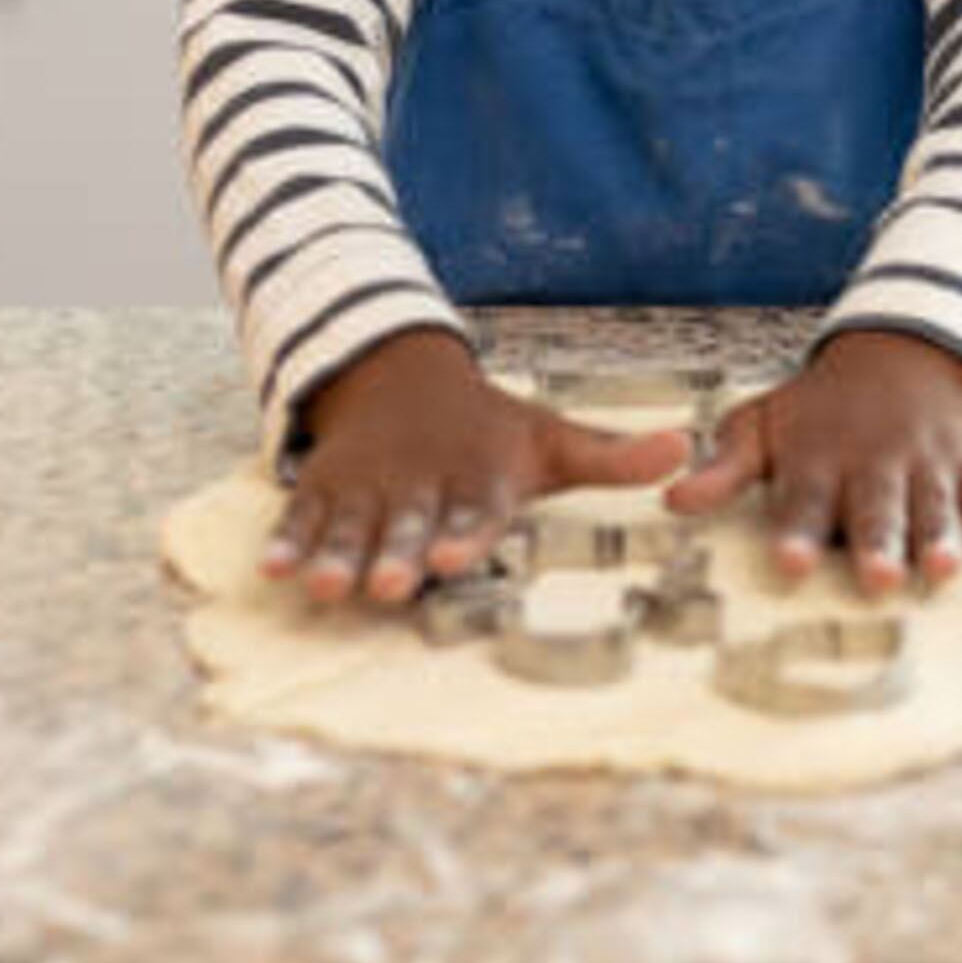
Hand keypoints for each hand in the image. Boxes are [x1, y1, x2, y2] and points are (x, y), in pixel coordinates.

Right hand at [264, 327, 689, 607]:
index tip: (464, 551)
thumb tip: (686, 452)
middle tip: (393, 581)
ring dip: (340, 556)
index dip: (471, 529)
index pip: (478, 506)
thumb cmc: (487, 428)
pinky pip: (304, 517)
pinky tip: (275, 571)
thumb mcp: (550, 439)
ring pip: (353, 527)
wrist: (402, 376)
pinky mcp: (327, 490)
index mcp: (478, 475)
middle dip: (399, 552)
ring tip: (327, 586)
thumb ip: (612, 458)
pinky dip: (288, 542)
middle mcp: (421, 484)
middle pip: (411, 524)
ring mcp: (370, 488)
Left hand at [664, 329, 961, 596]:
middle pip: (874, 509)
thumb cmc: (818, 410)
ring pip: (932, 505)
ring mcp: (925, 462)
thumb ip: (723, 469)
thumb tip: (668, 500)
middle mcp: (872, 463)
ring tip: (943, 570)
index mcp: (818, 459)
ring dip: (938, 536)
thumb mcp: (764, 425)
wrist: (900, 354)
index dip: (797, 531)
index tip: (790, 562)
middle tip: (876, 580)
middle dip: (876, 543)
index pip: (803, 499)